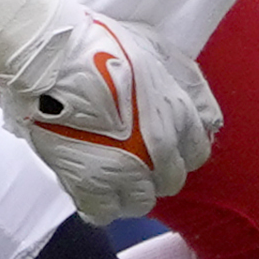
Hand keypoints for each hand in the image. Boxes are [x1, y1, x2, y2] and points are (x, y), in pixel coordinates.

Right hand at [2, 8, 221, 218]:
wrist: (49, 58)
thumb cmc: (102, 45)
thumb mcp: (158, 51)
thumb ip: (189, 87)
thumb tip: (209, 119)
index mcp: (178, 116)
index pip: (197, 153)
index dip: (180, 148)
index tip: (160, 140)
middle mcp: (158, 150)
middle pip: (171, 180)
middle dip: (157, 169)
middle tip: (133, 153)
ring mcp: (123, 171)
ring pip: (141, 202)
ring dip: (130, 189)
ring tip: (111, 169)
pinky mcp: (87, 184)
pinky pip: (103, 213)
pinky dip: (100, 203)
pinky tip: (92, 182)